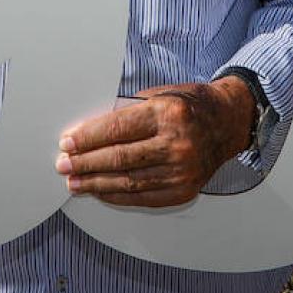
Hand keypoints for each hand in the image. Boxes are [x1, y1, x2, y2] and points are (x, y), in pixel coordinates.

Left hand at [54, 77, 255, 207]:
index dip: (88, 138)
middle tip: (64, 165)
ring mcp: (183, 170)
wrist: (228, 122)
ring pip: (128, 182)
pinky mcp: (185, 189)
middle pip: (119, 158)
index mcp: (168, 113)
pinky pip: (143, 197)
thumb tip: (89, 133)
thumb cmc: (190, 104)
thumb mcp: (159, 95)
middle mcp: (177, 143)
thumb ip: (127, 113)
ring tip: (75, 182)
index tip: (67, 142)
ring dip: (96, 183)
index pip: (117, 129)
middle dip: (85, 162)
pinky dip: (118, 196)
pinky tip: (101, 191)